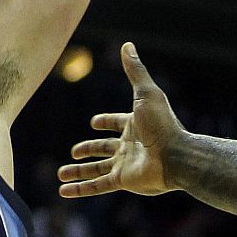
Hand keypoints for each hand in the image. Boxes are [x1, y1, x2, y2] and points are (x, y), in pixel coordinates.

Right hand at [56, 43, 182, 198]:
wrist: (176, 156)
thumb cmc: (163, 124)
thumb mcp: (145, 93)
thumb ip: (135, 70)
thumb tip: (127, 45)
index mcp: (134, 125)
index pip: (116, 123)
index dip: (105, 122)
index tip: (94, 122)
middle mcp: (129, 146)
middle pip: (104, 148)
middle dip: (88, 150)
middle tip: (74, 152)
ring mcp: (125, 165)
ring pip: (96, 169)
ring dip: (78, 171)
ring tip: (60, 173)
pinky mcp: (123, 181)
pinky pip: (97, 186)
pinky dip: (80, 189)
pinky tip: (64, 191)